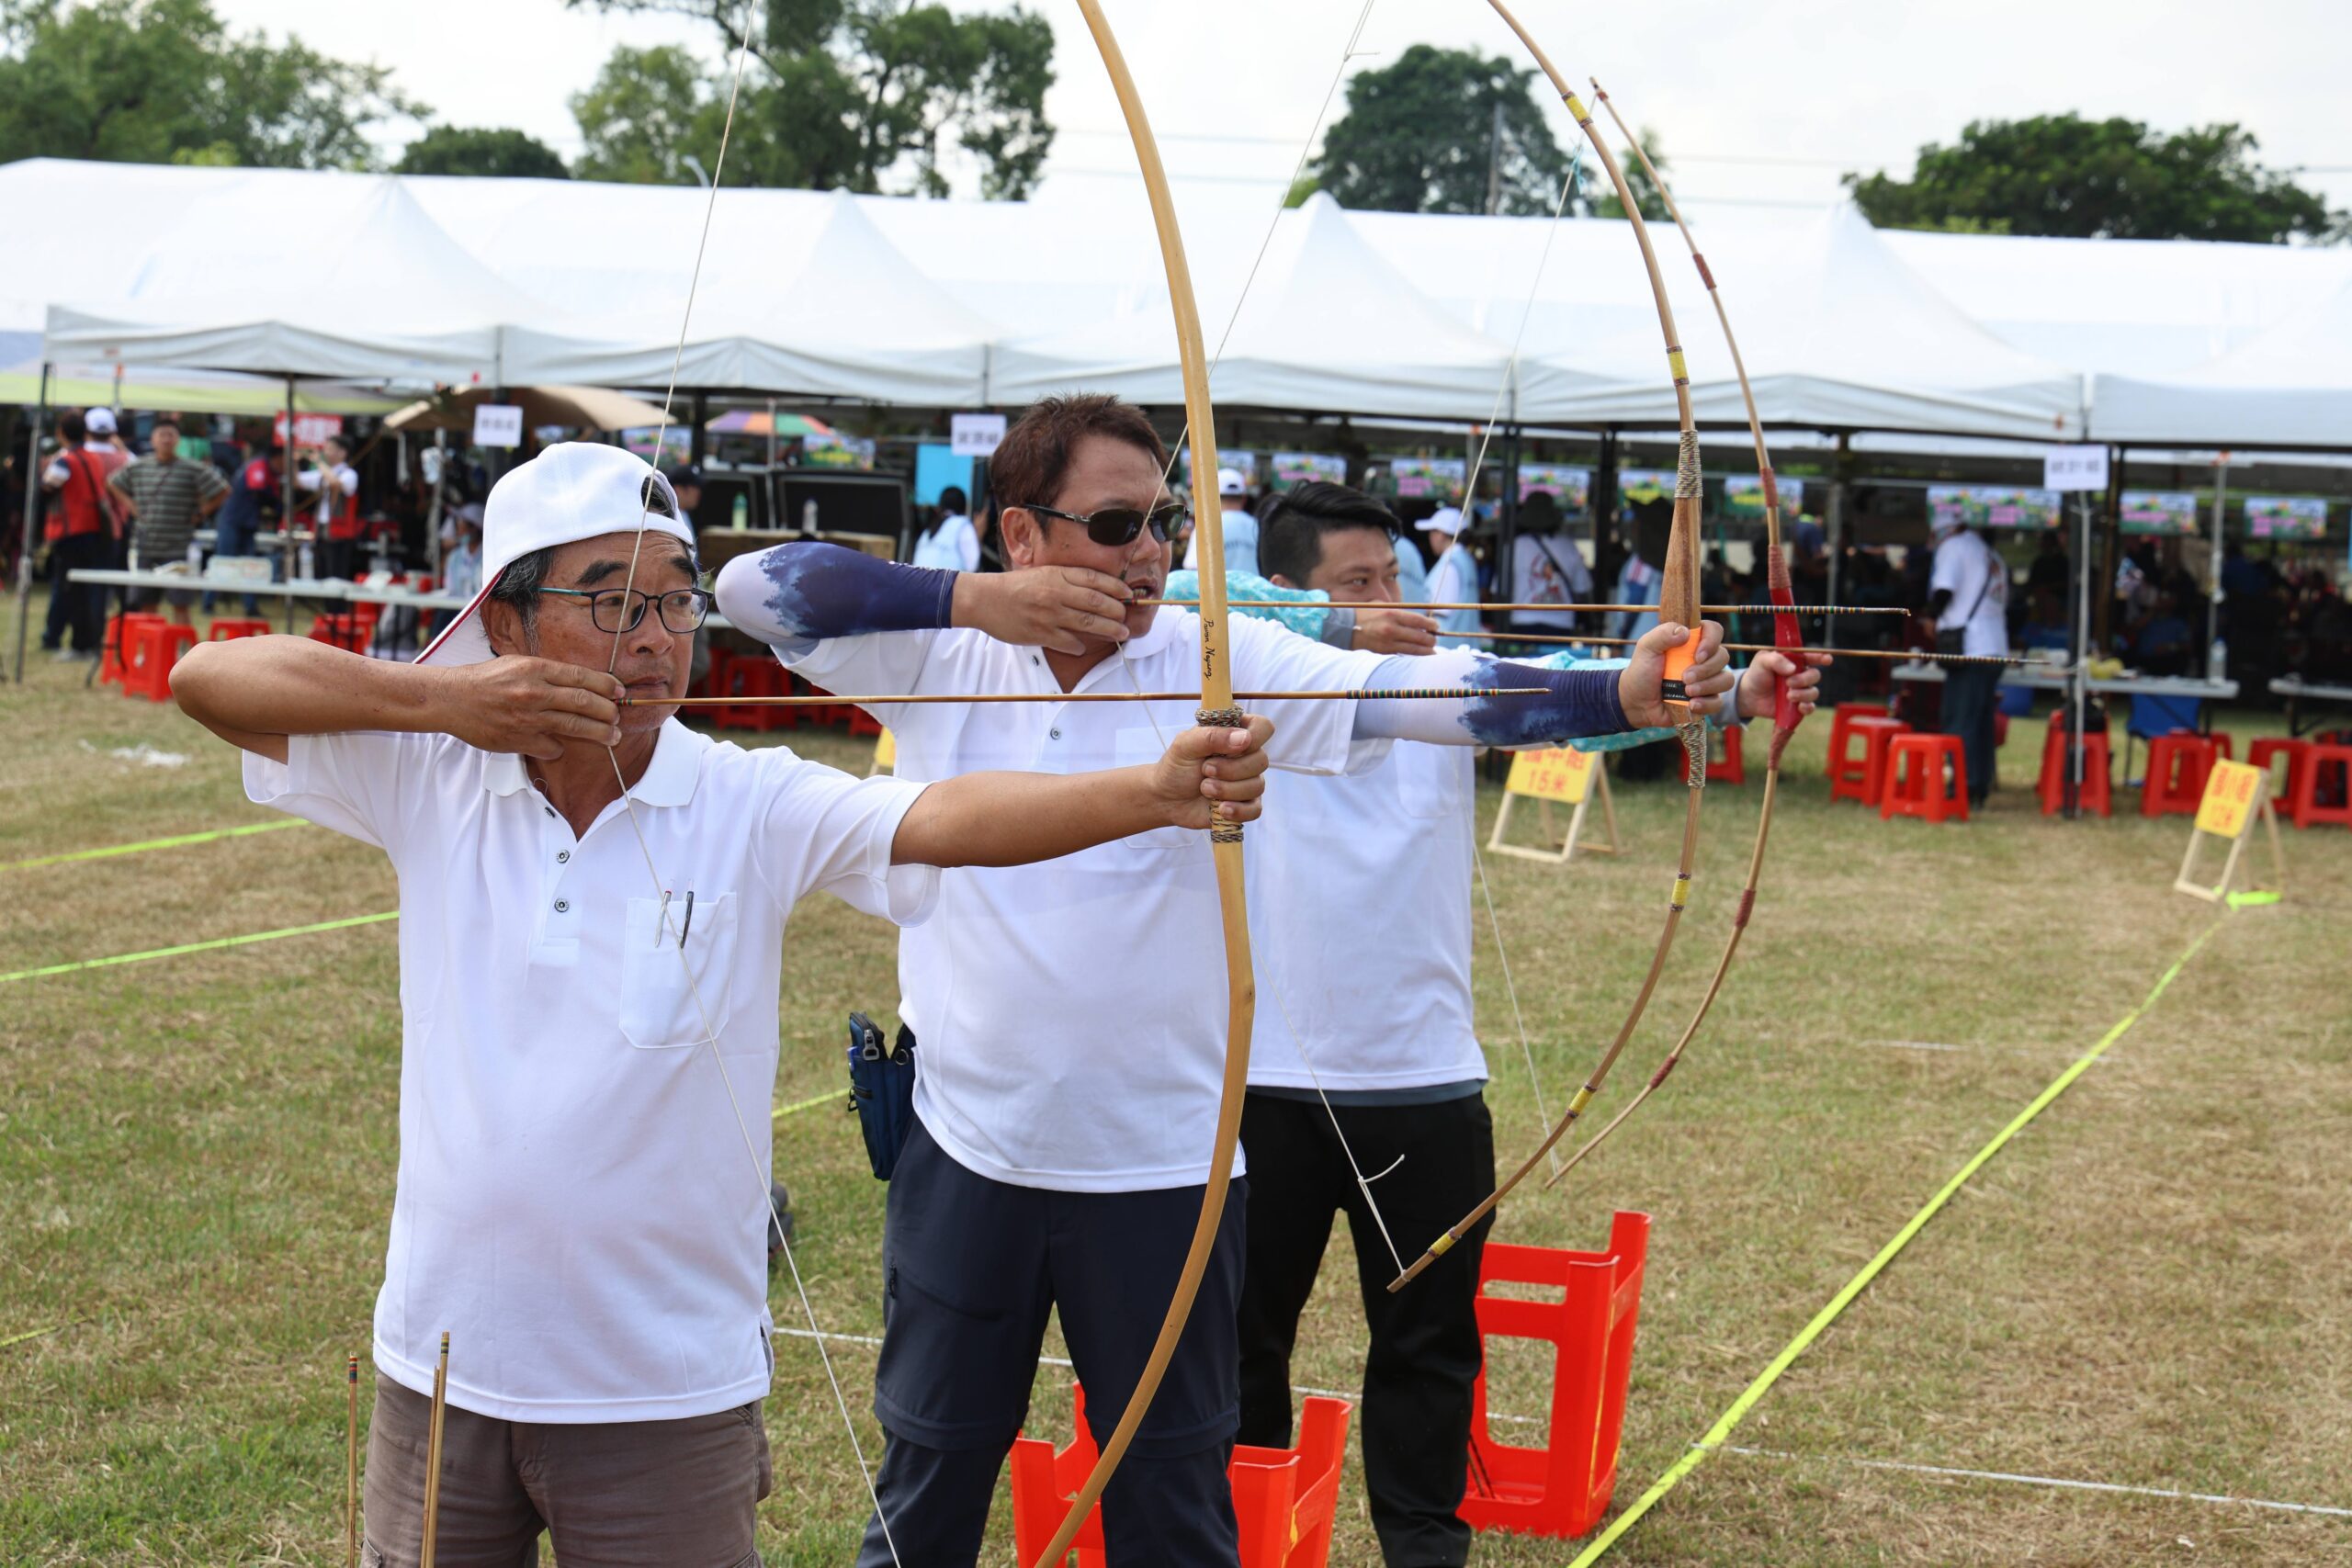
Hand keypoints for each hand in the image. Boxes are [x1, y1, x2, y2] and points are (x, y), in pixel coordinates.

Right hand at [441, 657, 623, 760]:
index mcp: (535, 669)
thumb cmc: (485, 679)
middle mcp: (534, 692)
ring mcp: (527, 718)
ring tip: (613, 736)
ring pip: (574, 727)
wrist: (452, 699)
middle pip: (583, 703)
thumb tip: (583, 681)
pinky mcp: (519, 740)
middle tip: (619, 716)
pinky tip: (560, 744)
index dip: (606, 685)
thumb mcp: (518, 663)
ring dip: (599, 733)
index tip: (619, 691)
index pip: (581, 676)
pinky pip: (552, 747)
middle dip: (608, 711)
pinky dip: (560, 747)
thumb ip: (548, 672)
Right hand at [956, 567, 1133, 654]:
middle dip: (1117, 610)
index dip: (1116, 587)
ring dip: (1109, 629)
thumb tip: (1097, 589)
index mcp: (1056, 574)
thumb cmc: (1015, 586)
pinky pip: (1069, 642)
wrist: (984, 600)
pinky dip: (1080, 645)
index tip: (1128, 594)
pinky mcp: (1040, 633)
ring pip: (1088, 623)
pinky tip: (1084, 646)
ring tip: (1121, 633)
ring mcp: (1049, 614)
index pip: (1094, 579)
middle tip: (1127, 616)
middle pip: (1096, 602)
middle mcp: (1055, 593)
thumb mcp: (1042, 573)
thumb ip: (1067, 579)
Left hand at [1150, 714, 1274, 829]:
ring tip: (1204, 789)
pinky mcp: (1245, 805)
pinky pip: (1255, 809)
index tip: (1233, 747)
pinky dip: (1237, 810)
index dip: (1255, 736)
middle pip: (1261, 760)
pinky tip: (1220, 808)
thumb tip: (1245, 738)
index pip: (1263, 727)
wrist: (1166, 799)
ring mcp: (1248, 781)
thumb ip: (1212, 736)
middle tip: (1205, 770)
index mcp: (1235, 734)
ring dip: (1227, 790)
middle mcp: (1246, 756)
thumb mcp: (1185, 745)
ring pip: (1257, 786)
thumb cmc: (1176, 767)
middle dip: (1230, 769)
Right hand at [1351, 607, 1437, 655]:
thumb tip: (1419, 619)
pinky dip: (1414, 656)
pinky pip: (1404, 655)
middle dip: (1431, 639)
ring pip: (1415, 650)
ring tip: (1432, 651)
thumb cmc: (1366, 614)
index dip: (1431, 625)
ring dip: (1426, 651)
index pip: (1420, 621)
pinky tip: (1419, 656)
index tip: (1435, 627)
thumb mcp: (1383, 606)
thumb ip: (1400, 612)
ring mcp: (1388, 643)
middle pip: (1421, 637)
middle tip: (1434, 639)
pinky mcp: (1384, 652)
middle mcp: (1392, 629)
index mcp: (1392, 614)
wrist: (1344, 627)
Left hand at [1616, 620, 1732, 728]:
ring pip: (1726, 680)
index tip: (1697, 655)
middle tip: (1685, 678)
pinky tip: (1691, 705)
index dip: (1711, 641)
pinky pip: (1718, 702)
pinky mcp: (1706, 699)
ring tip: (1687, 691)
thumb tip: (1686, 632)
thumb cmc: (1642, 670)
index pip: (1714, 631)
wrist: (1636, 701)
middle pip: (1723, 657)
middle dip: (1705, 669)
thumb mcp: (1647, 647)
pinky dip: (1706, 704)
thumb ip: (1662, 634)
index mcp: (1691, 641)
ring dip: (1708, 686)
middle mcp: (1703, 658)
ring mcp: (1707, 679)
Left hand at [1737, 648, 1830, 723]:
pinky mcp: (1797, 706)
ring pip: (1814, 692)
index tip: (1827, 659)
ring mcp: (1800, 691)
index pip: (1812, 657)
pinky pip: (1810, 707)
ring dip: (1803, 694)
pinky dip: (1807, 707)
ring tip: (1788, 696)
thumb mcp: (1762, 661)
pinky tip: (1798, 707)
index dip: (1822, 657)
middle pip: (1815, 675)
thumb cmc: (1757, 674)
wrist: (1749, 695)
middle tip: (1788, 683)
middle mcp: (1801, 675)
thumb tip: (1792, 669)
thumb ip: (1776, 660)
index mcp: (1795, 661)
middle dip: (1804, 679)